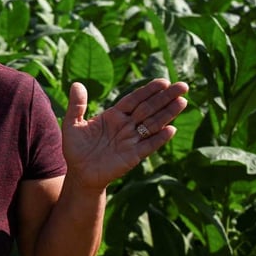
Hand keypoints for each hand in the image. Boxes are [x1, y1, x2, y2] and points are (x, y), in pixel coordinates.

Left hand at [61, 79, 189, 191]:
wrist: (79, 174)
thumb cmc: (75, 148)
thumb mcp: (73, 125)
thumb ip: (77, 105)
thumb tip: (77, 84)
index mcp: (114, 115)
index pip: (135, 99)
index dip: (149, 90)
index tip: (163, 81)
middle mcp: (126, 126)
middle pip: (149, 108)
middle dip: (165, 97)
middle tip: (182, 86)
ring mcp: (132, 140)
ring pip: (153, 124)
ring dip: (167, 114)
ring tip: (182, 101)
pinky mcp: (134, 156)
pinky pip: (149, 145)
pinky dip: (160, 138)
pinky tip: (171, 129)